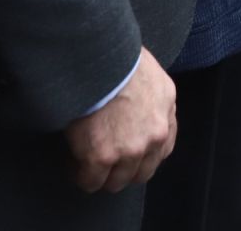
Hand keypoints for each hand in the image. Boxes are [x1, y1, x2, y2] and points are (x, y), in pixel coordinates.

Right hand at [64, 47, 176, 193]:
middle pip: (141, 172)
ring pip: (116, 182)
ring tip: (86, 164)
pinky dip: (81, 176)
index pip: (162, 150)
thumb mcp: (152, 75)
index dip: (143, 155)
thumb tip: (138, 108)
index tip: (127, 153)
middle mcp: (154, 137)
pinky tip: (73, 164)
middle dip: (123, 170)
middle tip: (105, 162)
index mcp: (167, 113)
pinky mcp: (101, 157)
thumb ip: (153, 99)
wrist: (98, 59)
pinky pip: (91, 181)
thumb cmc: (118, 59)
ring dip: (102, 176)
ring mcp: (129, 150)